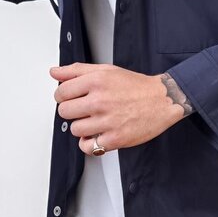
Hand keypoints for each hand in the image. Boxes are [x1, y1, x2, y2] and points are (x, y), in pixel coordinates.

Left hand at [51, 63, 193, 152]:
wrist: (162, 100)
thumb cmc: (136, 86)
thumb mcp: (106, 70)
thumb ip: (77, 70)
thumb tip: (55, 73)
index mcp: (96, 82)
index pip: (61, 93)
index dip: (64, 96)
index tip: (72, 98)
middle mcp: (100, 101)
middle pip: (64, 111)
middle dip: (72, 111)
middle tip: (85, 109)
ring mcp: (107, 121)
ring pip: (75, 129)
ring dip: (82, 127)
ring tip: (94, 121)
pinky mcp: (115, 138)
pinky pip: (88, 147)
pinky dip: (89, 143)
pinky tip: (97, 134)